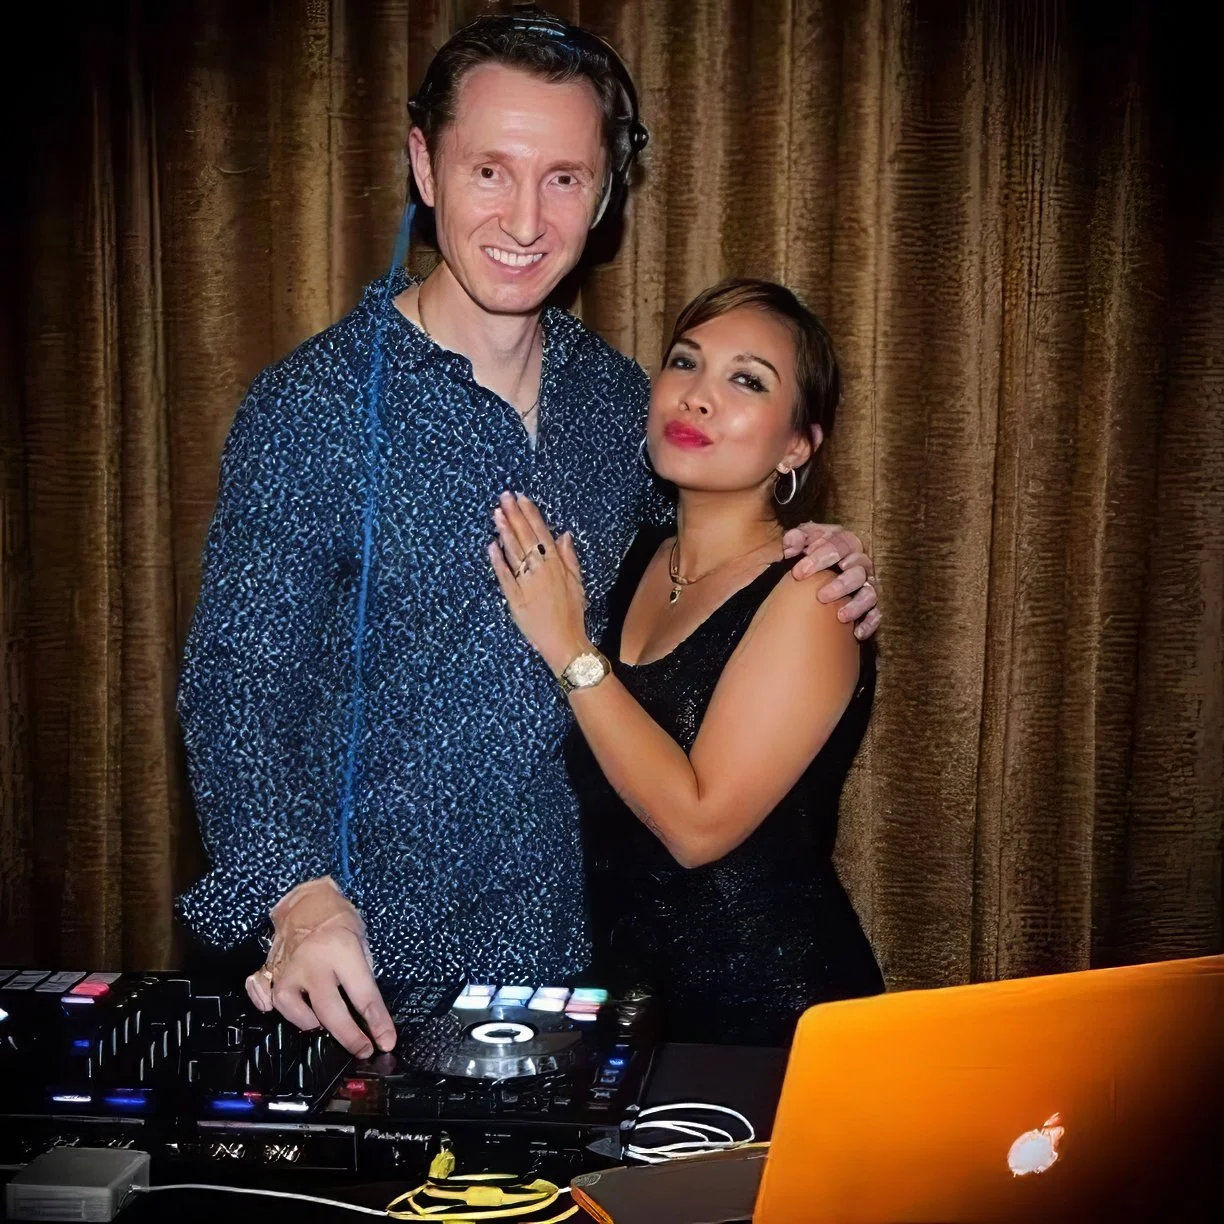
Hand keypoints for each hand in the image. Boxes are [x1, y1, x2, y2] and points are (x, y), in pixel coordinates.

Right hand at [245, 876, 395, 1057]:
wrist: (305, 902)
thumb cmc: (338, 920)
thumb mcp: (361, 939)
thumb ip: (362, 974)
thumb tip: (370, 1013)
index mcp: (342, 949)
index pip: (363, 994)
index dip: (377, 1022)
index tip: (386, 1042)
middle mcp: (313, 962)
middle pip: (330, 1011)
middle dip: (349, 1037)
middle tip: (363, 1050)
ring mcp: (288, 970)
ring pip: (296, 1013)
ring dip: (313, 1024)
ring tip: (327, 1023)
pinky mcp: (270, 974)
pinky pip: (271, 1003)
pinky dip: (286, 1014)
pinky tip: (298, 1014)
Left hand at [488, 491, 590, 674]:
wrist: (565, 642)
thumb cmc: (572, 613)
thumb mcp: (577, 583)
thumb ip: (569, 558)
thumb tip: (564, 534)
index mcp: (557, 564)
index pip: (542, 533)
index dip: (530, 514)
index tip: (521, 498)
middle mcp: (541, 570)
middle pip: (525, 538)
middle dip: (514, 516)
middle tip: (503, 497)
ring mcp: (526, 583)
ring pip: (514, 552)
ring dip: (505, 532)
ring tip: (496, 514)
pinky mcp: (514, 598)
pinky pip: (504, 576)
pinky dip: (497, 560)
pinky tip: (491, 545)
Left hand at [782, 522, 879, 640]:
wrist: (811, 572)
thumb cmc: (806, 554)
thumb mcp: (799, 541)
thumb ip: (795, 538)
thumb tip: (791, 546)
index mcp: (844, 542)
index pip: (838, 545)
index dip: (819, 558)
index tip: (798, 573)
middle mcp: (860, 562)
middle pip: (857, 570)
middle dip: (840, 584)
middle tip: (821, 596)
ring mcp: (866, 583)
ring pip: (870, 593)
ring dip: (856, 605)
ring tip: (840, 616)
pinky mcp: (870, 604)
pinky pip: (876, 613)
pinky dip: (869, 623)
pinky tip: (856, 632)